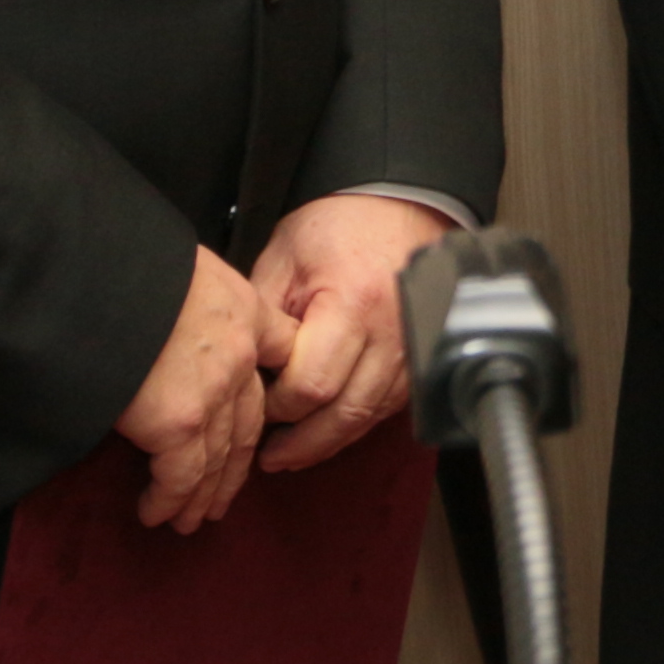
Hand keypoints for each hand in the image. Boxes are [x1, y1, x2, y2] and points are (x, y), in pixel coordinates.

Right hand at [116, 244, 291, 533]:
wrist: (78, 271)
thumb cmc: (112, 262)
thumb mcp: (173, 267)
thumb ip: (190, 302)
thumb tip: (168, 329)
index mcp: (243, 307)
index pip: (281, 352)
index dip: (273, 391)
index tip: (266, 420)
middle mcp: (241, 351)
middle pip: (250, 421)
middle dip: (235, 465)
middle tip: (222, 494)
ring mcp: (213, 390)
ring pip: (220, 457)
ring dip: (203, 493)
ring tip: (190, 518)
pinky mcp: (177, 422)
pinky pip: (181, 476)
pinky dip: (169, 499)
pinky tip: (157, 513)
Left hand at [249, 190, 454, 472]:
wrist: (402, 206)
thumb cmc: (341, 226)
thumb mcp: (284, 258)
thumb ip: (263, 316)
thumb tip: (244, 371)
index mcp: (353, 305)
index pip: (310, 384)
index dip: (277, 406)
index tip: (254, 403)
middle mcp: (392, 334)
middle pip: (344, 413)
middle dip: (301, 441)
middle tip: (267, 457)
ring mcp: (412, 349)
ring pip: (368, 418)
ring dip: (327, 441)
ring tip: (290, 455)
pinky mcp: (419, 358)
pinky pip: (387, 407)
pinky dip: (354, 424)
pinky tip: (327, 432)